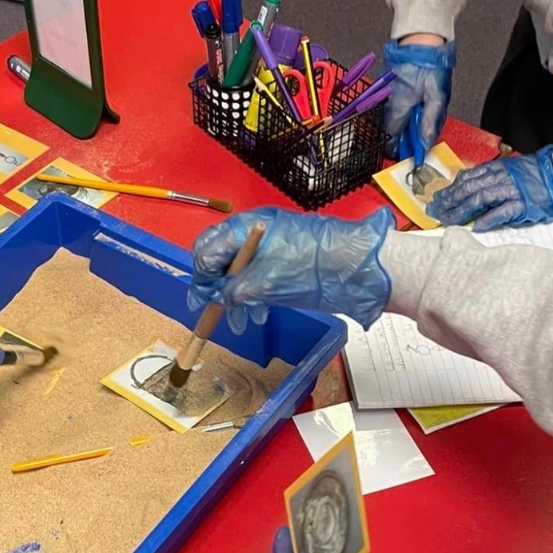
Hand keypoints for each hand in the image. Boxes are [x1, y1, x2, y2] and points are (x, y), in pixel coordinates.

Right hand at [188, 206, 393, 332]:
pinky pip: (257, 276)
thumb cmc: (310, 266)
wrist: (353, 266)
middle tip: (215, 313)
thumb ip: (234, 290)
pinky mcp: (284, 261)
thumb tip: (217, 297)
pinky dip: (253, 295)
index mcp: (245, 229)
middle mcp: (254, 234)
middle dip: (216, 288)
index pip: (207, 249)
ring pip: (239, 271)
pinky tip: (257, 314)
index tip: (199, 302)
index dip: (201, 277)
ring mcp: (269, 247)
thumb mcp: (263, 282)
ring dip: (236, 298)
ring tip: (242, 323)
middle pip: (221, 260)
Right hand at [382, 37, 455, 154]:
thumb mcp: (436, 96)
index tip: (411, 152)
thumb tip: (425, 143)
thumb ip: (430, 122)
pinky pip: (390, 105)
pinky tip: (413, 104)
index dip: (400, 149)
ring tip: (419, 117)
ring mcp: (384, 93)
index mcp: (397, 108)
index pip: (391, 139)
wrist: (420, 39)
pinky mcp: (385, 85)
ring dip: (402, 123)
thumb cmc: (429, 65)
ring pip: (390, 117)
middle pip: (390, 129)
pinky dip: (400, 110)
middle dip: (403, 136)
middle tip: (418, 135)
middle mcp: (386, 102)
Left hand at [427, 145, 552, 229]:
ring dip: (462, 210)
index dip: (451, 188)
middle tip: (436, 212)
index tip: (438, 198)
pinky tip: (476, 226)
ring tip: (449, 220)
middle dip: (450, 200)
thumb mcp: (513, 168)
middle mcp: (502, 178)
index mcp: (499, 168)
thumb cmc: (540, 173)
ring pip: (481, 199)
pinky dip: (489, 219)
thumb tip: (470, 182)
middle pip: (469, 188)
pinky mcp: (524, 205)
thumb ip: (493, 175)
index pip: (469, 177)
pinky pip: (503, 212)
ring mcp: (513, 191)